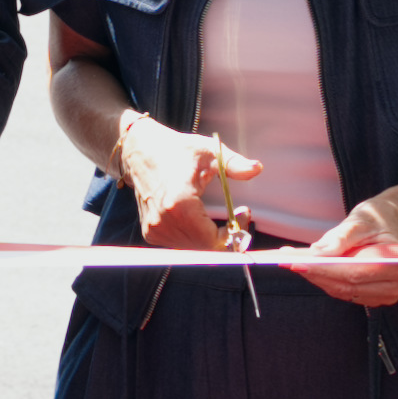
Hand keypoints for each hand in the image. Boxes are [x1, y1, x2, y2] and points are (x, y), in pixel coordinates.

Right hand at [114, 111, 261, 251]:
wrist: (140, 152)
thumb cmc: (176, 150)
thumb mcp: (209, 152)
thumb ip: (234, 164)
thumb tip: (257, 168)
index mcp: (180, 205)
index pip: (213, 240)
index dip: (234, 233)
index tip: (243, 213)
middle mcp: (164, 222)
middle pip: (205, 247)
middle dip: (225, 236)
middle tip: (236, 217)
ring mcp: (155, 229)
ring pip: (194, 248)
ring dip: (210, 238)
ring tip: (218, 218)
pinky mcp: (150, 233)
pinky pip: (181, 244)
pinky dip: (194, 236)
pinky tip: (199, 220)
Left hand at [288, 195, 397, 308]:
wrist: (391, 225)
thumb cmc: (377, 220)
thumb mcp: (359, 221)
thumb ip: (340, 238)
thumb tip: (317, 253)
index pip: (355, 272)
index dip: (324, 269)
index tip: (297, 263)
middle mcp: (397, 284)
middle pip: (347, 285)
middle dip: (316, 273)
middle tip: (288, 261)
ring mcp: (387, 295)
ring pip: (343, 291)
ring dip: (318, 278)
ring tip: (294, 261)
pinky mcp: (375, 298)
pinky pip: (345, 293)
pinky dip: (326, 280)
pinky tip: (311, 268)